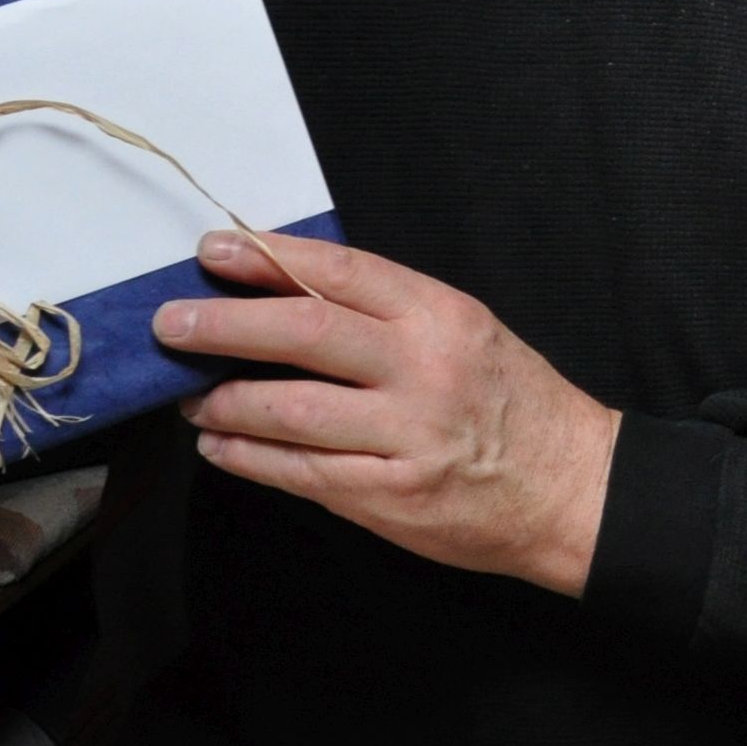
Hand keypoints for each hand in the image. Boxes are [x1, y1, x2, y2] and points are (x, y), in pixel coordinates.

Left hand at [157, 226, 619, 592]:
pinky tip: (222, 446)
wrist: (574, 488)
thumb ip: (390, 313)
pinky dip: (251, 457)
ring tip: (192, 398)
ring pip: (292, 409)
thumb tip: (289, 290)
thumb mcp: (466, 333)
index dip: (270, 256)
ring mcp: (407, 435)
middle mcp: (424, 368)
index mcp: (443, 316)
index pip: (343, 271)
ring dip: (227, 400)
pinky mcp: (390, 495)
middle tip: (172, 323)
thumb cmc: (514, 404)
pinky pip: (301, 472)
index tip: (216, 250)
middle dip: (225, 324)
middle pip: (305, 330)